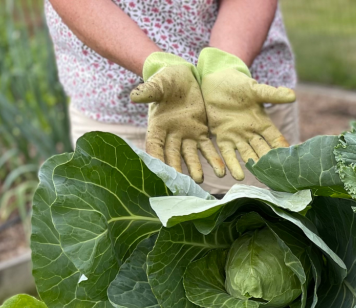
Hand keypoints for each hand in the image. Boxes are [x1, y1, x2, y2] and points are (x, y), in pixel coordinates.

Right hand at [130, 55, 224, 182]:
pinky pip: (208, 148)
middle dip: (176, 168)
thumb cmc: (167, 79)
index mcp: (157, 124)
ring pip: (191, 155)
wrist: (184, 76)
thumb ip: (149, 91)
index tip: (158, 170)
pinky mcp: (202, 133)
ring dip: (195, 168)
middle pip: (173, 155)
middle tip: (181, 183)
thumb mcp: (159, 83)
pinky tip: (221, 170)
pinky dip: (214, 159)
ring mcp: (187, 135)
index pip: (154, 145)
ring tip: (200, 180)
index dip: (155, 157)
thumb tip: (135, 96)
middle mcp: (171, 134)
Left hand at [197, 47, 295, 179]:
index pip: (276, 139)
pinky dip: (231, 164)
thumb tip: (293, 96)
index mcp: (262, 123)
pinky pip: (227, 153)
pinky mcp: (222, 136)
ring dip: (252, 167)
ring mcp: (237, 136)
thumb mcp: (254, 89)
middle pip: (263, 151)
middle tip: (276, 178)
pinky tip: (234, 176)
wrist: (215, 80)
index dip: (283, 150)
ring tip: (257, 179)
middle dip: (269, 164)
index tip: (291, 162)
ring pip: (247, 155)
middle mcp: (252, 133)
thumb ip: (272, 94)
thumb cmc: (237, 84)